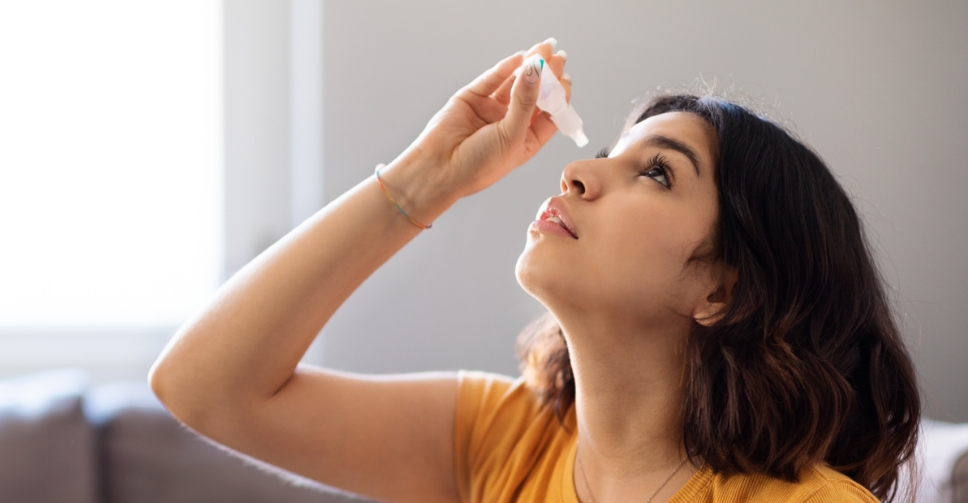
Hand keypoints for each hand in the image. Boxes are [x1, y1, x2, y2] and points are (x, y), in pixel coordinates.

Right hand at [399, 40, 570, 200]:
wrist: (439, 169)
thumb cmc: (478, 165)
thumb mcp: (512, 136)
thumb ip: (525, 102)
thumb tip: (537, 71)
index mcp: (525, 141)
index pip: (549, 115)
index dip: (558, 96)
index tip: (565, 78)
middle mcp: (509, 124)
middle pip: (534, 95)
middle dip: (546, 76)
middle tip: (557, 56)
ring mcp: (490, 110)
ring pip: (513, 84)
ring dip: (528, 67)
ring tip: (542, 50)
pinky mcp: (472, 99)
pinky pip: (491, 80)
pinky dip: (504, 68)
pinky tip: (518, 58)